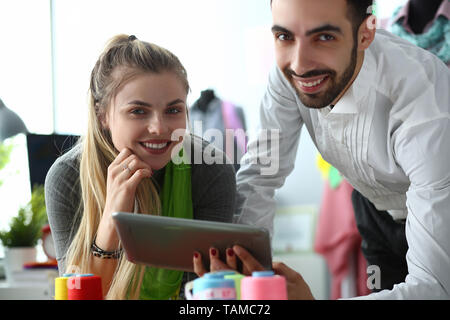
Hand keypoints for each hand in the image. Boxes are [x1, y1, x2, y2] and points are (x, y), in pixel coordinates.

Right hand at [96, 148, 151, 249]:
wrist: (113, 215)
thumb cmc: (118, 198)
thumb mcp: (117, 180)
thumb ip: (124, 170)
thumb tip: (138, 161)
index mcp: (111, 169)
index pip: (125, 151)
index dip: (136, 155)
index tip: (141, 164)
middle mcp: (114, 172)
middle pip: (133, 156)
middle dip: (143, 161)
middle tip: (147, 170)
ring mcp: (119, 179)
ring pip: (137, 162)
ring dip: (146, 166)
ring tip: (148, 173)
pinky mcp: (126, 187)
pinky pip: (140, 173)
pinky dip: (147, 173)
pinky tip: (148, 177)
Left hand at [193, 245, 314, 299]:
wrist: (303, 310)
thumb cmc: (302, 297)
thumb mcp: (297, 279)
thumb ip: (281, 267)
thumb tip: (267, 261)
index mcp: (271, 283)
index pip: (255, 267)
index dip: (244, 256)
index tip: (236, 247)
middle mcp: (260, 291)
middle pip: (238, 278)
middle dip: (224, 266)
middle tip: (213, 254)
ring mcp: (255, 297)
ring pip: (233, 287)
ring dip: (219, 275)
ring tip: (210, 263)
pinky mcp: (252, 299)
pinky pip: (235, 294)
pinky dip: (222, 286)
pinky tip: (213, 277)